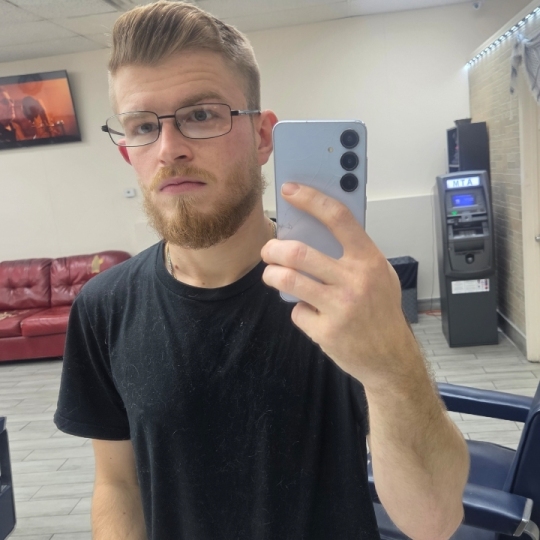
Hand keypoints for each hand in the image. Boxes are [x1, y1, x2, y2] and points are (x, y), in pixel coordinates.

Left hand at [261, 183, 420, 388]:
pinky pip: (296, 311)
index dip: (311, 200)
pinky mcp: (326, 331)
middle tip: (269, 250)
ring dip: (271, 274)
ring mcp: (340, 307)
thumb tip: (318, 229)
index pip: (339, 218)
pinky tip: (308, 312)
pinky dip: (297, 309)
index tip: (290, 191)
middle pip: (299, 252)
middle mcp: (355, 281)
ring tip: (271, 274)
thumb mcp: (380, 275)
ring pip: (288, 279)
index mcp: (369, 260)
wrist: (391, 358)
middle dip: (273, 248)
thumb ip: (354, 253)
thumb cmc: (382, 311)